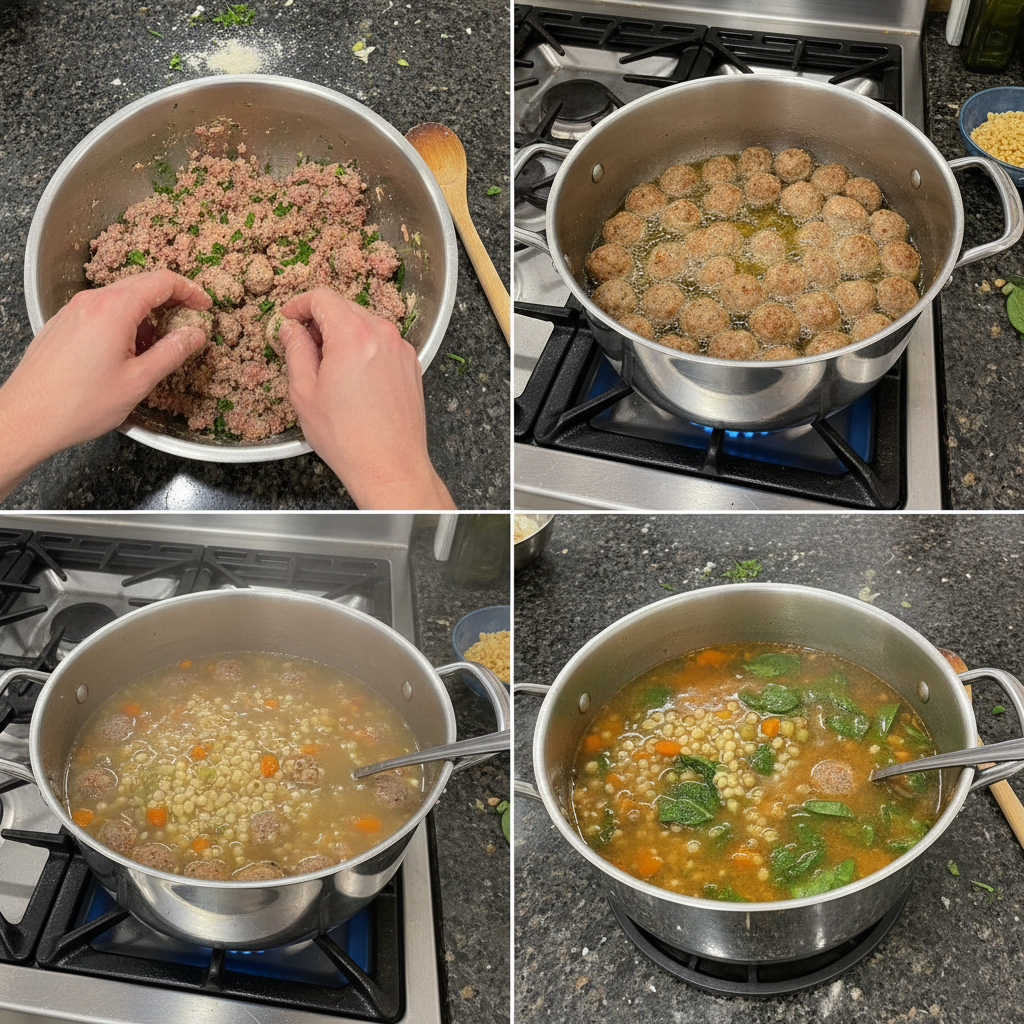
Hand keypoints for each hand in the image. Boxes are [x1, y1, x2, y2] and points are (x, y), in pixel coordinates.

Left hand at [0, 270, 210, 498]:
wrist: (27, 417)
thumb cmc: (80, 404)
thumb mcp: (139, 381)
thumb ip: (171, 353)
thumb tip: (195, 335)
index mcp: (114, 309)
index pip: (161, 282)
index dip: (189, 290)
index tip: (205, 305)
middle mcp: (91, 301)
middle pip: (141, 284)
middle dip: (171, 300)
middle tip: (190, 321)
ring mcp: (73, 310)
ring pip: (120, 298)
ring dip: (146, 315)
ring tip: (158, 346)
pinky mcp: (63, 324)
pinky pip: (101, 311)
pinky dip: (123, 322)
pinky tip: (128, 352)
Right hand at [279, 288, 453, 509]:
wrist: (390, 465)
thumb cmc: (346, 436)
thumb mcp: (305, 392)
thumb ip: (296, 351)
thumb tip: (291, 330)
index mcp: (353, 334)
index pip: (322, 297)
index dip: (300, 304)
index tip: (288, 317)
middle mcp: (382, 334)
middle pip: (345, 308)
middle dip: (320, 320)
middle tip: (302, 344)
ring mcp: (401, 349)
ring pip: (366, 324)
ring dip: (343, 334)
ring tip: (327, 365)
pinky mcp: (411, 365)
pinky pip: (382, 343)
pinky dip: (364, 348)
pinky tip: (352, 376)